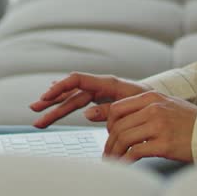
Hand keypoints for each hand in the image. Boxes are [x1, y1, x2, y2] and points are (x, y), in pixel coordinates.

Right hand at [28, 72, 148, 128]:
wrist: (162, 103)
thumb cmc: (150, 103)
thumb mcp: (132, 106)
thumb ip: (110, 110)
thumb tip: (88, 113)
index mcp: (109, 83)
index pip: (78, 80)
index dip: (61, 87)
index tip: (46, 96)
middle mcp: (101, 86)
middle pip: (72, 92)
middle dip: (52, 100)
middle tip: (34, 109)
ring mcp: (100, 94)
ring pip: (73, 100)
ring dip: (55, 107)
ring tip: (38, 115)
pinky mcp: (102, 101)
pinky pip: (80, 101)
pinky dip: (67, 102)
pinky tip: (55, 101)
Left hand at [93, 91, 196, 163]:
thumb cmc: (190, 121)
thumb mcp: (167, 104)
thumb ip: (145, 107)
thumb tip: (120, 118)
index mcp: (152, 97)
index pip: (117, 108)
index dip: (108, 124)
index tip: (110, 135)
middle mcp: (154, 109)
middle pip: (118, 125)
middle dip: (110, 142)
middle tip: (108, 153)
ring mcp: (159, 126)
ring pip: (123, 138)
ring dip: (115, 152)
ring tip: (113, 161)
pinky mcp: (164, 144)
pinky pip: (135, 152)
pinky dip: (125, 160)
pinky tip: (125, 164)